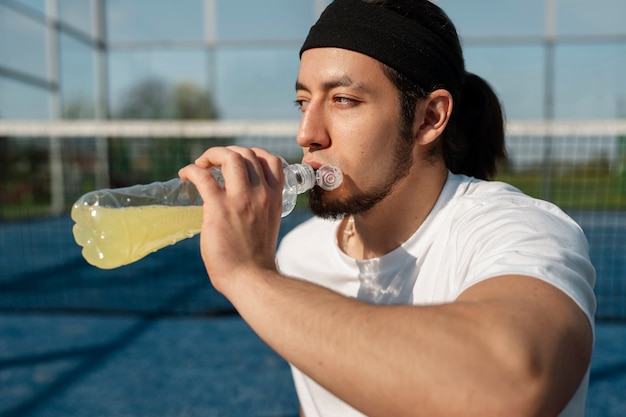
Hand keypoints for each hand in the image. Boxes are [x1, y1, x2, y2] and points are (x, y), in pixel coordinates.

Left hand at [178, 146, 284, 294]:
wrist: (251, 279)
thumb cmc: (256, 260)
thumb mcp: (268, 225)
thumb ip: (259, 209)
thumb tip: (239, 206)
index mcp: (274, 198)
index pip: (271, 160)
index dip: (253, 153)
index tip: (239, 160)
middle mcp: (260, 193)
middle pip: (247, 154)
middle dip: (227, 152)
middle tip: (212, 164)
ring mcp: (241, 199)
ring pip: (230, 157)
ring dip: (211, 154)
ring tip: (200, 164)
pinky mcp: (219, 207)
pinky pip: (203, 177)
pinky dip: (191, 170)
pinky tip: (185, 175)